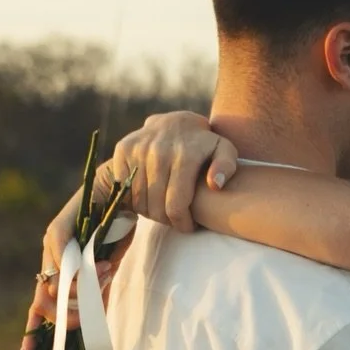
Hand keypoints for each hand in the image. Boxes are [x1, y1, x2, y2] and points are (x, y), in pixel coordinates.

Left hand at [17, 189, 126, 349]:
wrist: (121, 193)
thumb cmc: (116, 231)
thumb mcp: (108, 270)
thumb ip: (98, 291)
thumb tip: (95, 318)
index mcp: (59, 273)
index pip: (38, 307)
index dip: (30, 332)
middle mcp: (50, 260)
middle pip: (40, 302)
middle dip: (63, 319)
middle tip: (84, 321)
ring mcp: (51, 245)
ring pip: (52, 286)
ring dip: (79, 293)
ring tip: (105, 276)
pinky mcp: (58, 229)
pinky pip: (62, 260)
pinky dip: (77, 271)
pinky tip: (99, 268)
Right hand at [101, 113, 239, 232]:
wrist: (177, 122)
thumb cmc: (205, 145)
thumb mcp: (225, 151)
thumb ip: (226, 167)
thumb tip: (214, 184)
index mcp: (185, 156)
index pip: (176, 206)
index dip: (182, 224)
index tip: (188, 227)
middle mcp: (159, 151)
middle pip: (156, 207)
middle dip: (167, 220)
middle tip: (176, 219)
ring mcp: (138, 149)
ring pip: (138, 201)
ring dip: (150, 212)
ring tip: (163, 208)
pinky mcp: (123, 149)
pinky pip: (123, 189)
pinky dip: (133, 199)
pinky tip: (148, 196)